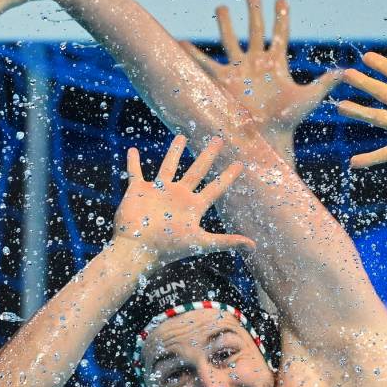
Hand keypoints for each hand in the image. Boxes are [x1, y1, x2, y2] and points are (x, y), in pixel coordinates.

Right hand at [112, 137, 249, 271]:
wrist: (138, 250)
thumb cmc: (169, 248)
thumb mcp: (200, 242)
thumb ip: (226, 241)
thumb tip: (254, 246)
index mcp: (193, 206)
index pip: (215, 188)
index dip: (228, 176)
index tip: (239, 163)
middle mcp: (178, 196)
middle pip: (197, 170)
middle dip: (207, 155)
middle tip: (218, 140)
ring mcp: (158, 192)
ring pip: (168, 166)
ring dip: (174, 151)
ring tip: (182, 136)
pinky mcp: (138, 191)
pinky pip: (135, 173)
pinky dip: (133, 162)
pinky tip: (133, 150)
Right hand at [182, 0, 339, 158]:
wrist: (266, 138)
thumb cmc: (288, 121)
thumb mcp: (309, 98)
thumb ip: (325, 83)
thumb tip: (345, 71)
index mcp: (276, 64)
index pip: (279, 34)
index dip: (281, 17)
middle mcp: (256, 63)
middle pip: (254, 30)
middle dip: (254, 11)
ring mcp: (239, 70)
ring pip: (230, 40)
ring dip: (226, 23)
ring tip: (222, 7)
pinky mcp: (223, 81)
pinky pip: (205, 64)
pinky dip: (193, 55)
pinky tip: (181, 43)